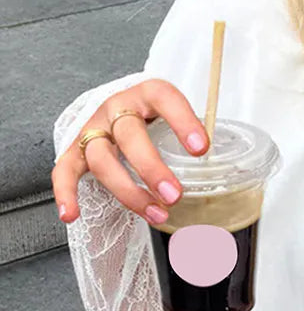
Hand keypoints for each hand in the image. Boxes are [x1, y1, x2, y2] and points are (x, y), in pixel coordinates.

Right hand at [51, 79, 208, 226]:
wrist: (118, 111)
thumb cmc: (155, 122)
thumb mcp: (178, 122)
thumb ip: (197, 145)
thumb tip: (231, 186)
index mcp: (147, 95)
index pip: (164, 98)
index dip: (182, 121)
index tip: (201, 148)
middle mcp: (117, 109)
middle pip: (129, 135)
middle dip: (151, 168)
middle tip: (174, 195)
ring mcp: (94, 129)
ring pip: (101, 158)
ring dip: (128, 191)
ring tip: (156, 215)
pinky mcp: (76, 150)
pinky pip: (65, 170)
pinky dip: (66, 193)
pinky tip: (72, 214)